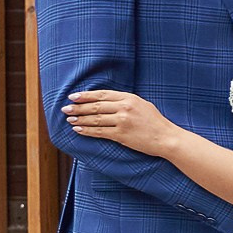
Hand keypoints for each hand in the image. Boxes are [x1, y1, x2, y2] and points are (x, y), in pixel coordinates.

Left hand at [64, 90, 178, 155]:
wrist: (167, 138)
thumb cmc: (155, 122)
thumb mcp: (142, 105)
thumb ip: (125, 101)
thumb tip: (106, 100)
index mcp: (129, 98)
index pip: (102, 95)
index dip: (85, 96)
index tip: (73, 97)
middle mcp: (124, 108)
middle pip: (96, 106)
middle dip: (78, 107)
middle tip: (66, 109)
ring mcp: (123, 121)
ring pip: (95, 119)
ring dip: (80, 119)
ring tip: (70, 119)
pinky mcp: (122, 135)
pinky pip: (100, 132)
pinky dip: (87, 131)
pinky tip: (78, 129)